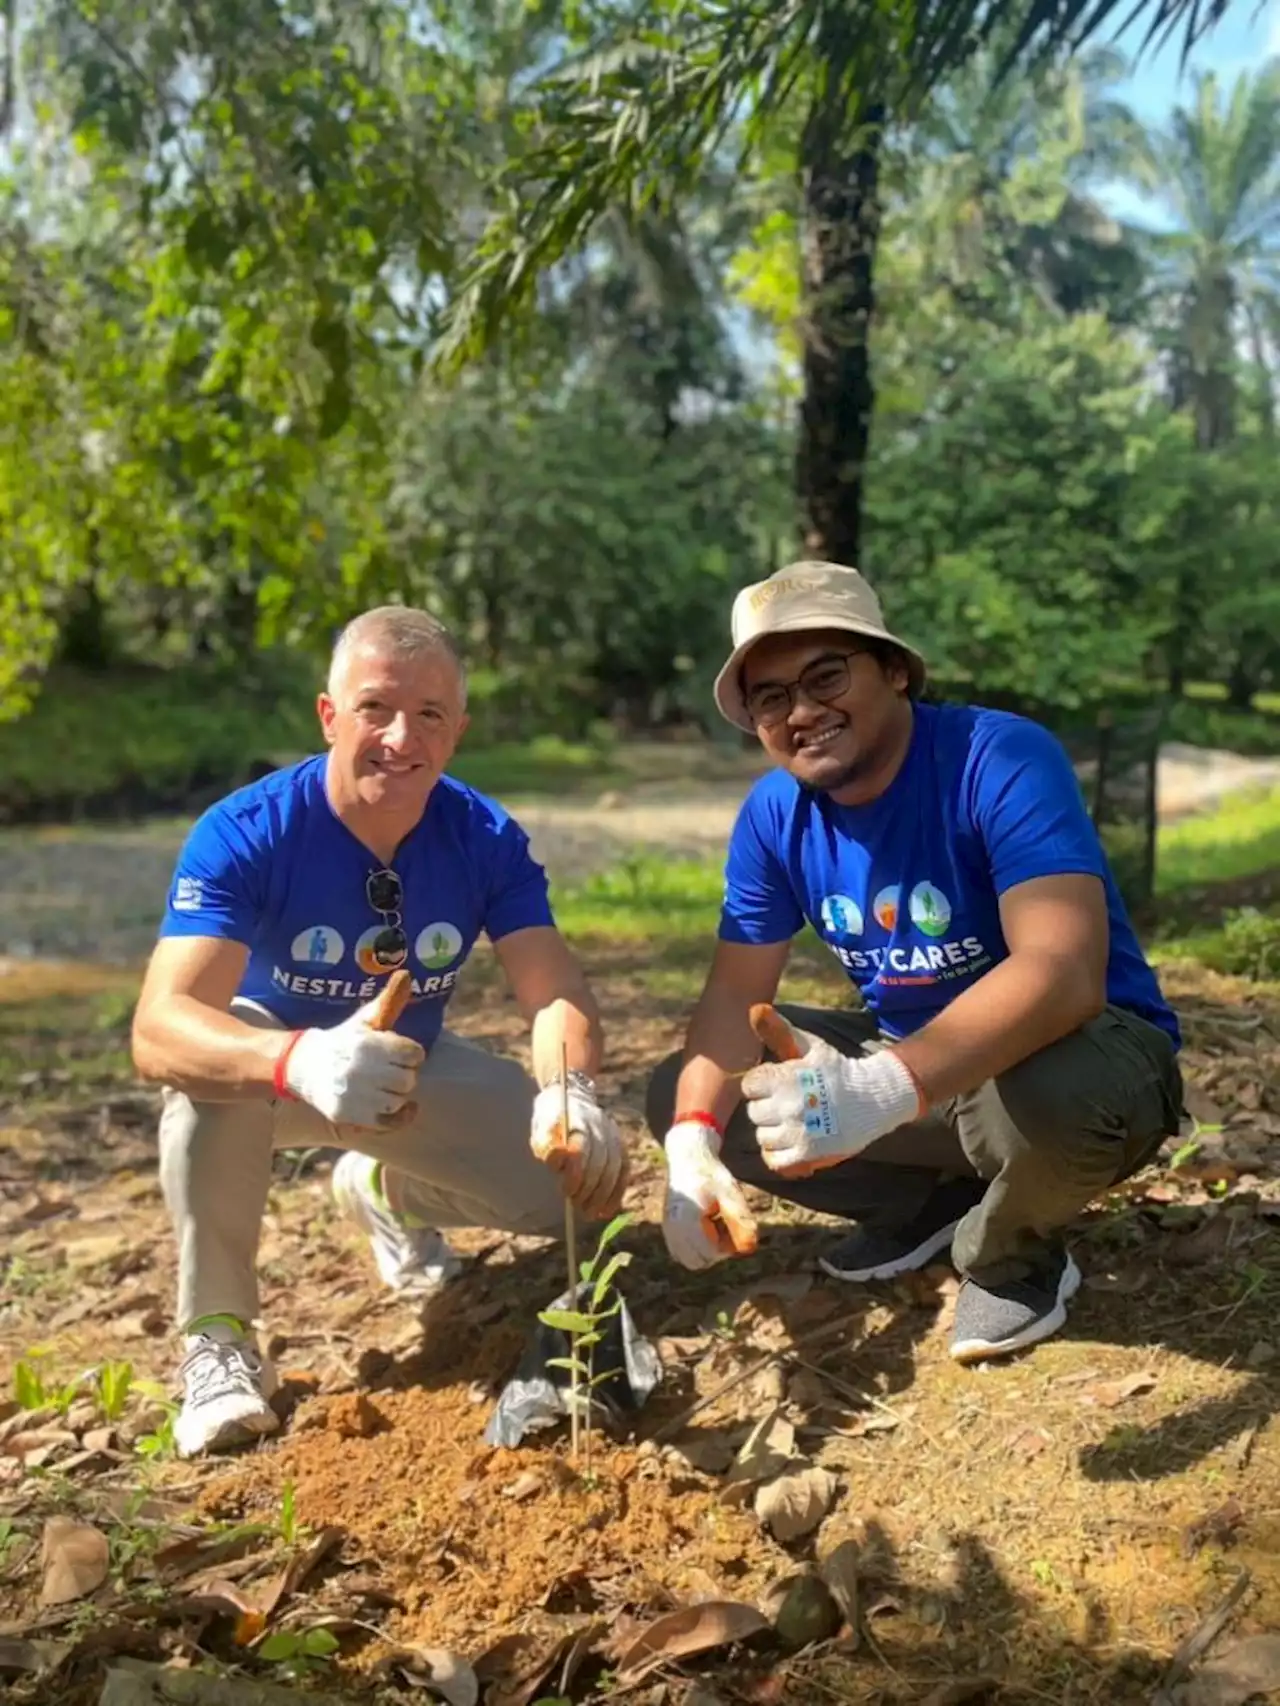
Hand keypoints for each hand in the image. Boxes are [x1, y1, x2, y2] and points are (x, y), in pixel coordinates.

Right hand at [282, 997, 424, 1128]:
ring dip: (398, 1094)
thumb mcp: (366, 1020)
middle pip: (409, 1079)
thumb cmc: (344, 1040)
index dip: (411, 1053)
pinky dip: (401, 1117)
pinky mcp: (348, 1115)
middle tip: (391, 1070)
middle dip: (404, 1074)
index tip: (401, 1053)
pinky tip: (405, 1108)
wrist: (304, 1066)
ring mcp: (353, 1094)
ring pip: (399, 1100)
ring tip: (386, 1086)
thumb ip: (389, 1000)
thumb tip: (406, 973)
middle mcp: (360, 1069)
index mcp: (367, 1043)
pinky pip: (387, 1123)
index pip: (414, 1054)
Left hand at [530, 1077, 627, 1218]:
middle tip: (578, 1208)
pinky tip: (608, 1210)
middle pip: (600, 1162)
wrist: (571, 1096)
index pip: (582, 1148)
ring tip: (590, 1213)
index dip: (576, 1173)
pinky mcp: (620, 1144)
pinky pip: (624, 1170)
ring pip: (614, 1168)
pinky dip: (617, 1193)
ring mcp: (613, 1134)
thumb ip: (546, 1142)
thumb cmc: (551, 1117)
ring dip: (603, 1195)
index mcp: (577, 1118)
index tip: (567, 1192)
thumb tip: (556, 1161)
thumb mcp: (541, 1125)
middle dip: (589, 1189)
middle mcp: (600, 1125)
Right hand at [662, 1121, 757, 1270]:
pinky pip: (682, 1252)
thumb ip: (741, 1220)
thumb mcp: (731, 1193)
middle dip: (714, 1252)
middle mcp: (672, 1227)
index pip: (708, 1254)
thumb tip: (750, 1248)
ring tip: (714, 1225)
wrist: (688, 1159)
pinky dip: (695, 1246)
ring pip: (688, 1259)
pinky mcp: (667, 1230)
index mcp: (687, 1218)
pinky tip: (705, 1226)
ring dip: (704, 1250)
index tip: (732, 1227)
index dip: (726, 1248)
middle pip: (697, 1262)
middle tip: (724, 1226)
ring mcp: (667, 1229)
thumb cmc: (711, 1175)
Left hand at [741, 1019, 922, 1177]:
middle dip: (768, 1108)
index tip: (778, 1085)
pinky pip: (775, 1160)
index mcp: (786, 1077)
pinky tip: (793, 1142)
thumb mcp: (808, 1046)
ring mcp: (797, 1132)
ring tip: (794, 1123)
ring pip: (763, 1137)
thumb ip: (778, 1031)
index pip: (749, 1085)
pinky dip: (780, 1155)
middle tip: (789, 1105)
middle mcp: (788, 1105)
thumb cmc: (835, 1070)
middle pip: (754, 1113)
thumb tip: (755, 1008)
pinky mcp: (807, 1155)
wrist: (873, 1098)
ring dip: (774, 1132)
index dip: (761, 1085)